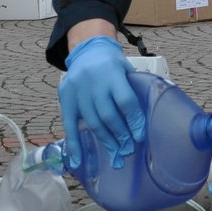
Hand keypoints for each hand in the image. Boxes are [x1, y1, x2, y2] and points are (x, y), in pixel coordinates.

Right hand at [57, 35, 143, 170]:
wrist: (87, 50)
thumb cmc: (112, 64)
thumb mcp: (126, 69)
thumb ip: (133, 90)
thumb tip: (145, 121)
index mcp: (113, 73)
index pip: (125, 100)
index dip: (134, 121)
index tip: (140, 137)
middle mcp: (94, 82)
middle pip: (108, 115)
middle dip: (120, 136)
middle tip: (128, 150)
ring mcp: (78, 90)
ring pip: (91, 122)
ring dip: (105, 141)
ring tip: (115, 154)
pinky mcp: (66, 97)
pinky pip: (69, 124)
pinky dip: (74, 144)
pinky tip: (78, 160)